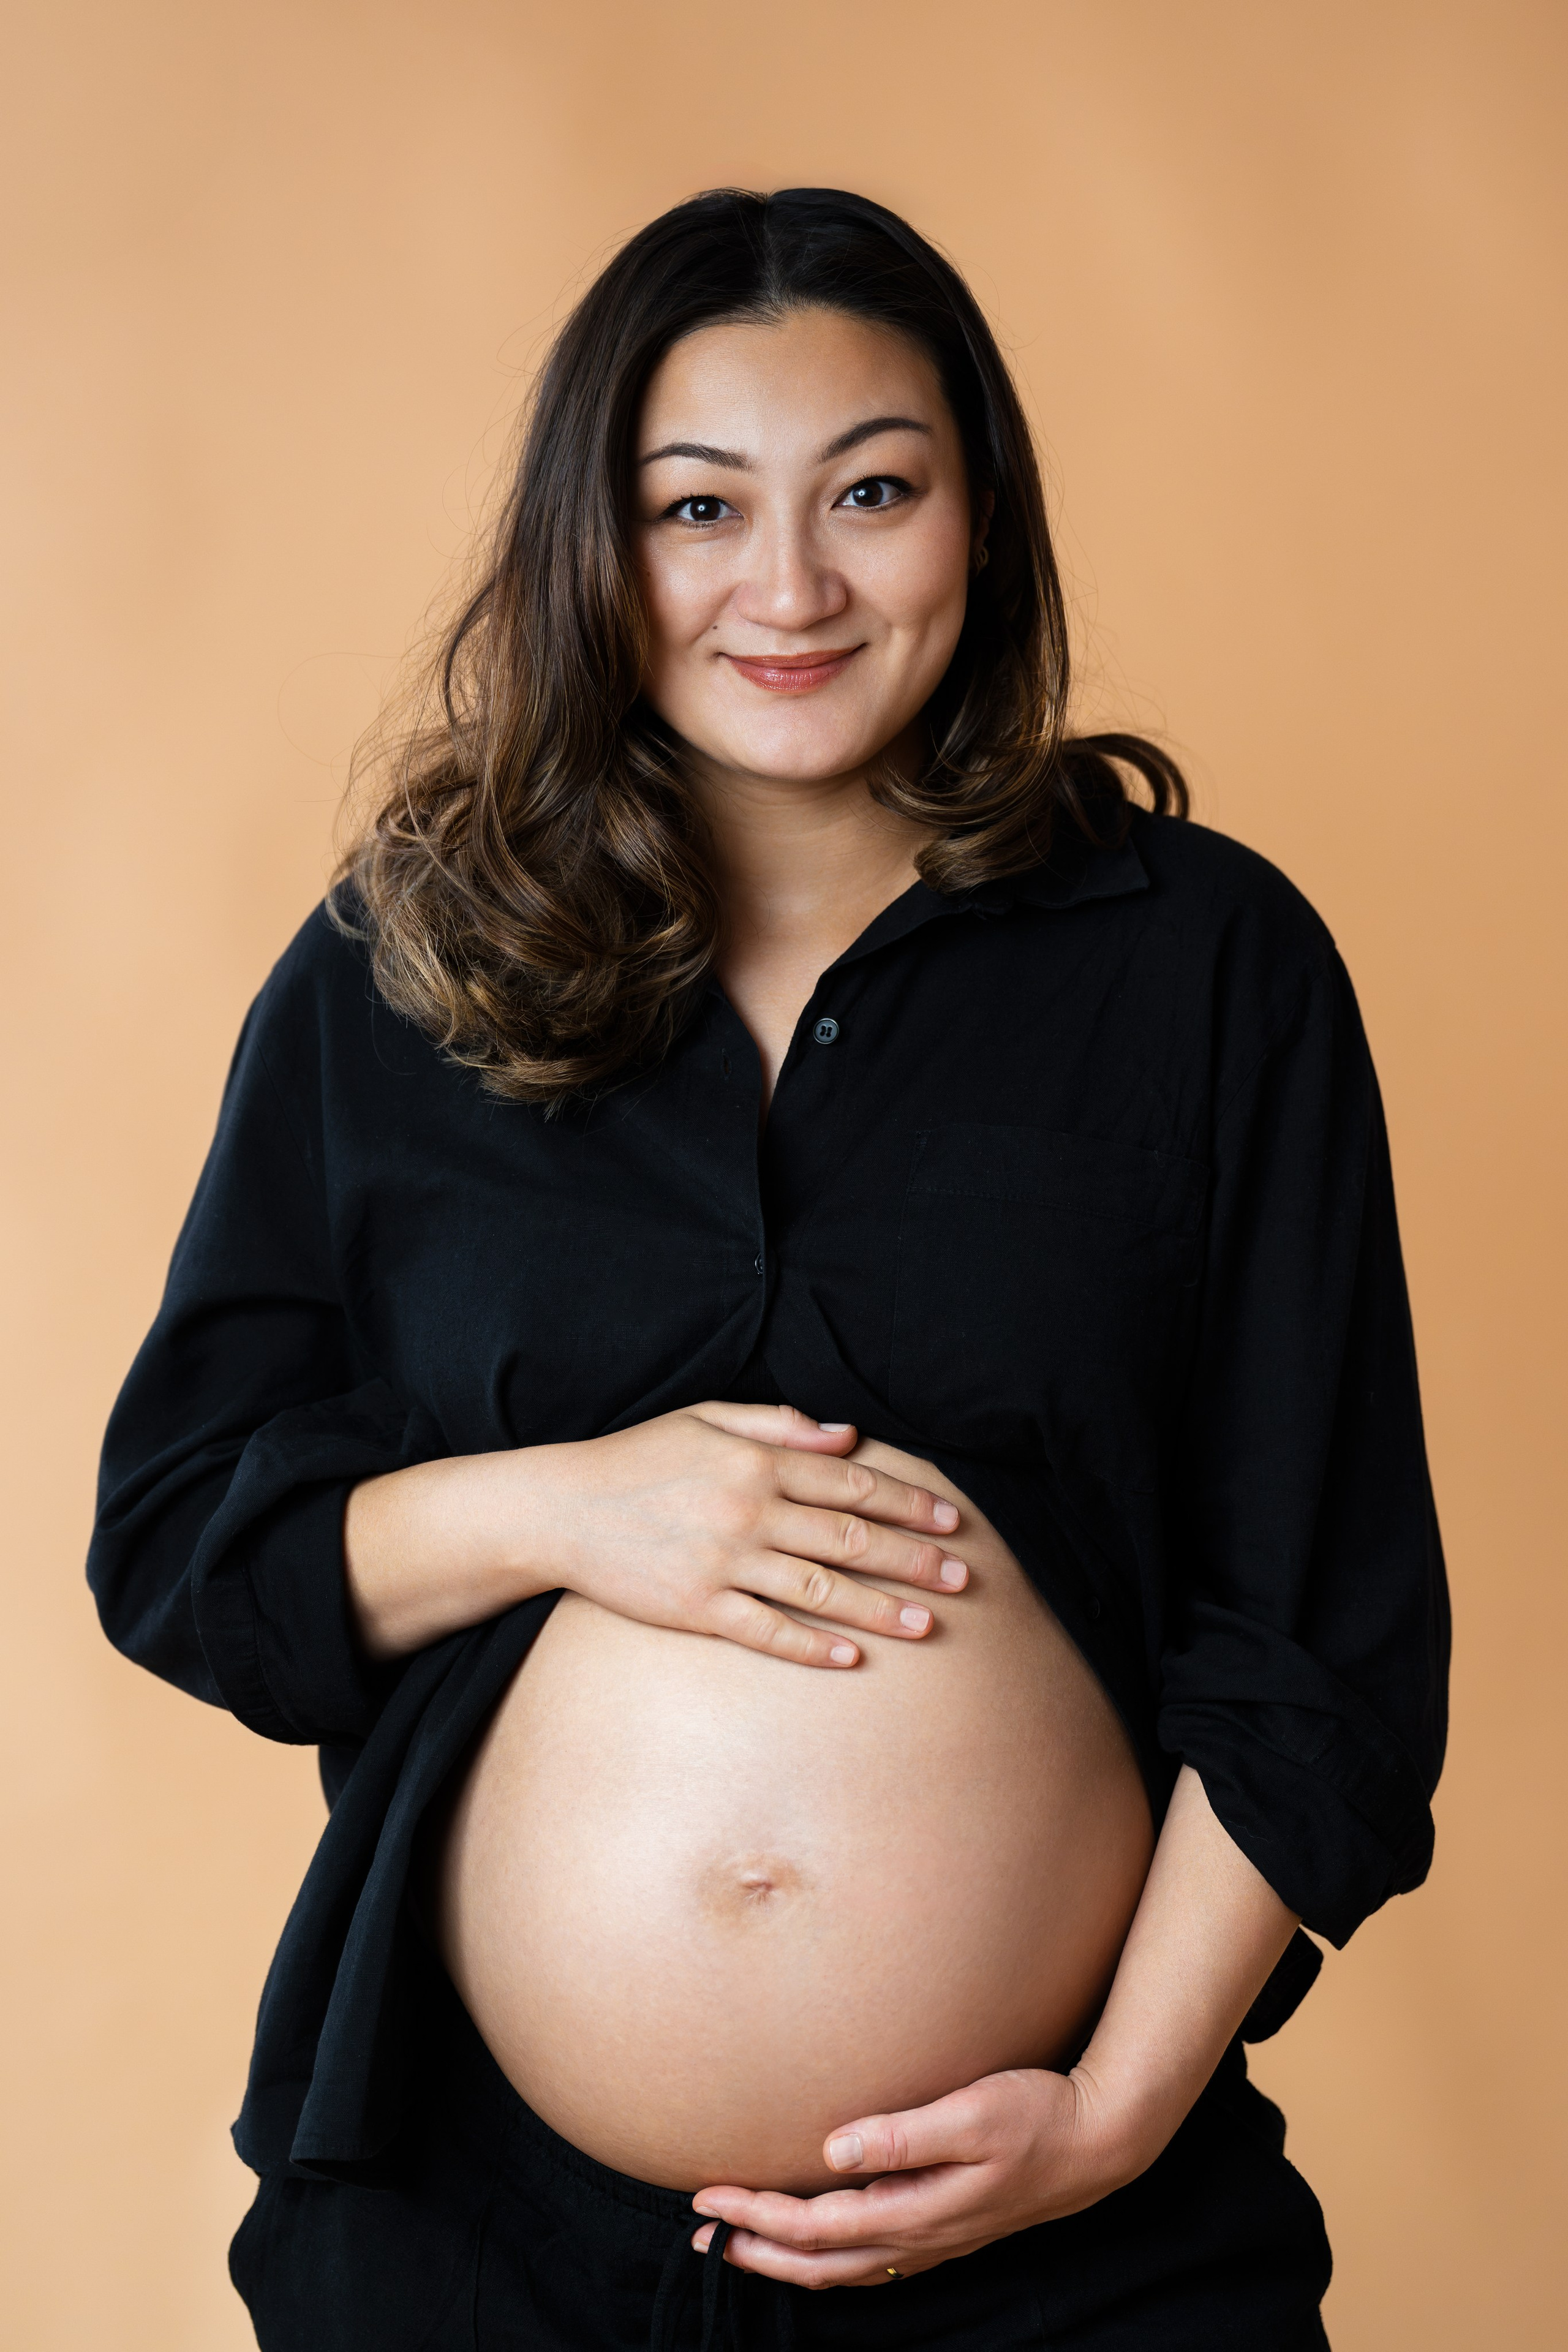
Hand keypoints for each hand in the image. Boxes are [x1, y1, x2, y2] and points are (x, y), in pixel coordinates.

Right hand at [534, 1402, 968, 1667]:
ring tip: (927, 1624)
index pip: (853, 1481)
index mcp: (756, 1460)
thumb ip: (780, 1423)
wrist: (561, 1509)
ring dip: (879, 1608)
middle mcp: (748, 1510)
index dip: (909, 1502)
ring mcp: (723, 1562)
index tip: (952, 1521)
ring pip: (820, 1589)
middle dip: (913, 1559)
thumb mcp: (707, 1416)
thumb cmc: (638, 1458)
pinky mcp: (696, 1607)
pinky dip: (812, 1645)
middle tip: (961, 1577)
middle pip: (850, 1537)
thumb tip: (847, 1433)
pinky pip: (766, 1631)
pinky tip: (851, 1656)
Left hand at [689, 2066, 1145, 2287]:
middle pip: (818, 2262)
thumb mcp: (974, 2114)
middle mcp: (918, 2238)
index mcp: (916, 2212)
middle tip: (700, 2231)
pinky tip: (815, 2242)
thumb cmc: (1036, 2118)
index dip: (756, 2215)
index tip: (708, 2195)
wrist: (1097, 2144)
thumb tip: (834, 2148)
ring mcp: (932, 2239)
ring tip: (738, 2242)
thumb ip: (904, 2135)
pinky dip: (826, 2257)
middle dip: (754, 2248)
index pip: (815, 2225)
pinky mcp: (944, 2228)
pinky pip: (868, 2260)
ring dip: (784, 2258)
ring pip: (841, 2268)